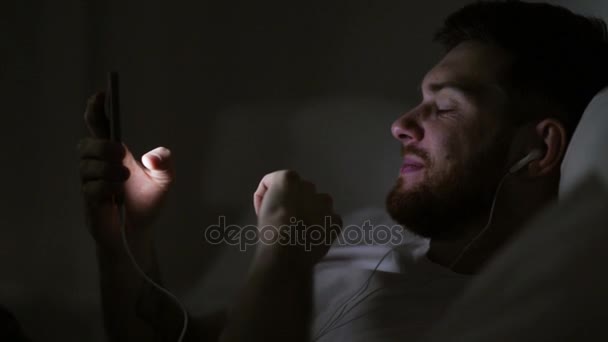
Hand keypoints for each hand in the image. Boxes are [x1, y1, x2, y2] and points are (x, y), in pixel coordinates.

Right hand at [78, 92, 174, 253]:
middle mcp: (99, 165)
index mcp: (115, 153)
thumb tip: (153, 156)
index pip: (100, 125)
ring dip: (106, 169)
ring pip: (86, 166)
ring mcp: (92, 183)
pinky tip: (117, 196)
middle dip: (101, 145)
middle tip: (121, 151)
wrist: (138, 232)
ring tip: (124, 178)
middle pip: (86, 144)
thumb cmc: (147, 202)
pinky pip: (89, 189)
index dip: (97, 109)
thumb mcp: (165, 180)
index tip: (102, 94)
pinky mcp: (90, 201)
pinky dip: (104, 188)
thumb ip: (165, 163)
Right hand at [253, 170, 340, 264]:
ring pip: (316, 203)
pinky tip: (312, 236)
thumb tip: (277, 204)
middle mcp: (310, 186)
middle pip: (297, 191)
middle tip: (281, 220)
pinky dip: (321, 225)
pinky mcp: (335, 220)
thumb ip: (271, 198)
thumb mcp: (262, 207)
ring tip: (298, 229)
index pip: (274, 182)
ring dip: (308, 211)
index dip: (266, 197)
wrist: (287, 252)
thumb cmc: (270, 229)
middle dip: (291, 202)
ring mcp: (325, 203)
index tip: (262, 211)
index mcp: (289, 178)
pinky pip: (328, 219)